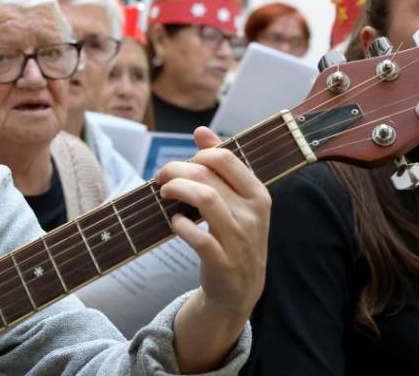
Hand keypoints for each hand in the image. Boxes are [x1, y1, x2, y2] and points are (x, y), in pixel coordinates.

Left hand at [154, 127, 270, 371]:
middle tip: (160, 178)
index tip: (183, 164)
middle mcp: (252, 214)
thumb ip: (221, 165)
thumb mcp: (236, 201)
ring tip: (164, 193)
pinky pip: (197, 236)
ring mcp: (239, 238)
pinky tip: (174, 223)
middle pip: (207, 174)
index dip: (197, 154)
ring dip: (176, 190)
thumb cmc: (234, 236)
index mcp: (258, 194)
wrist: (240, 289)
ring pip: (204, 198)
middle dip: (176, 169)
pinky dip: (179, 226)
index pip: (225, 157)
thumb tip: (201, 130)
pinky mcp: (222, 261)